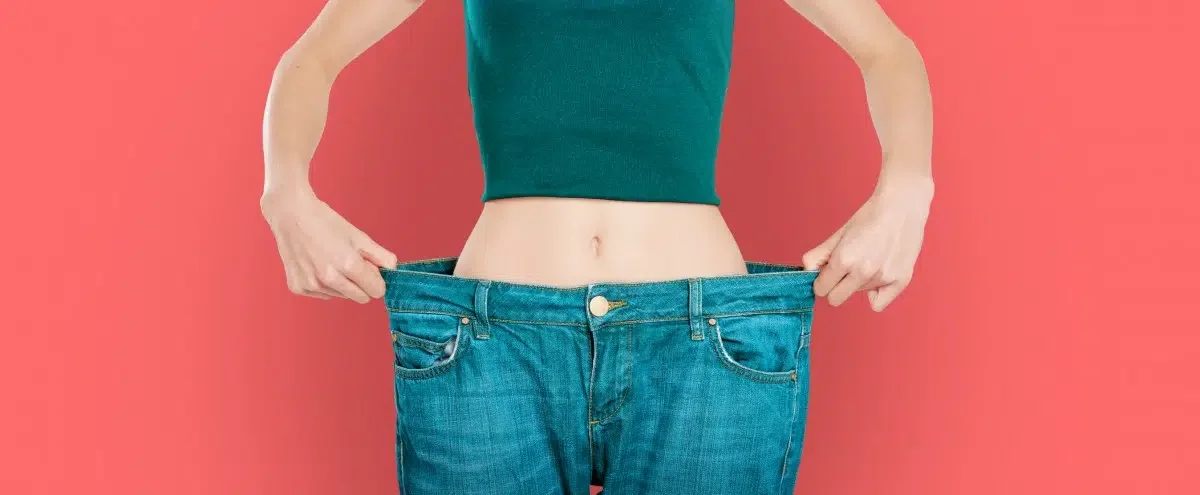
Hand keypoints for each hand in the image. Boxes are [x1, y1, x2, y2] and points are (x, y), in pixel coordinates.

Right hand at [261, 186, 397, 302]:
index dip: (376, 280)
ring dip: (341, 283)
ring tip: (330, 260)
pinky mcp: (298, 287)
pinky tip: (315, 264)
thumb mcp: (358, 235)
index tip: (370, 270)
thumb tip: (392, 269)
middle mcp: (329, 278)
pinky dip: (323, 284)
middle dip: (362, 285)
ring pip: (341, 296)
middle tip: (351, 264)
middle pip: (361, 298)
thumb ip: (380, 255)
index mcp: (348, 264)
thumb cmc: (325, 221)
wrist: (290, 214)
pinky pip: (322, 295)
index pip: (376, 291)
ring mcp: (312, 285)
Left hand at [801, 174, 932, 311]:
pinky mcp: (900, 281)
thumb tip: (807, 271)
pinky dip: (876, 293)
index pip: (821, 289)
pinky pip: (878, 304)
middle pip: (836, 299)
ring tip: (871, 258)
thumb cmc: (870, 216)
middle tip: (845, 270)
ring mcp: (883, 278)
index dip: (822, 281)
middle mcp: (863, 272)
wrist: (902, 206)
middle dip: (835, 287)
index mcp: (844, 259)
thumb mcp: (839, 234)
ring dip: (859, 282)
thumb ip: (819, 255)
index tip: (828, 273)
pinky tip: (879, 274)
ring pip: (858, 294)